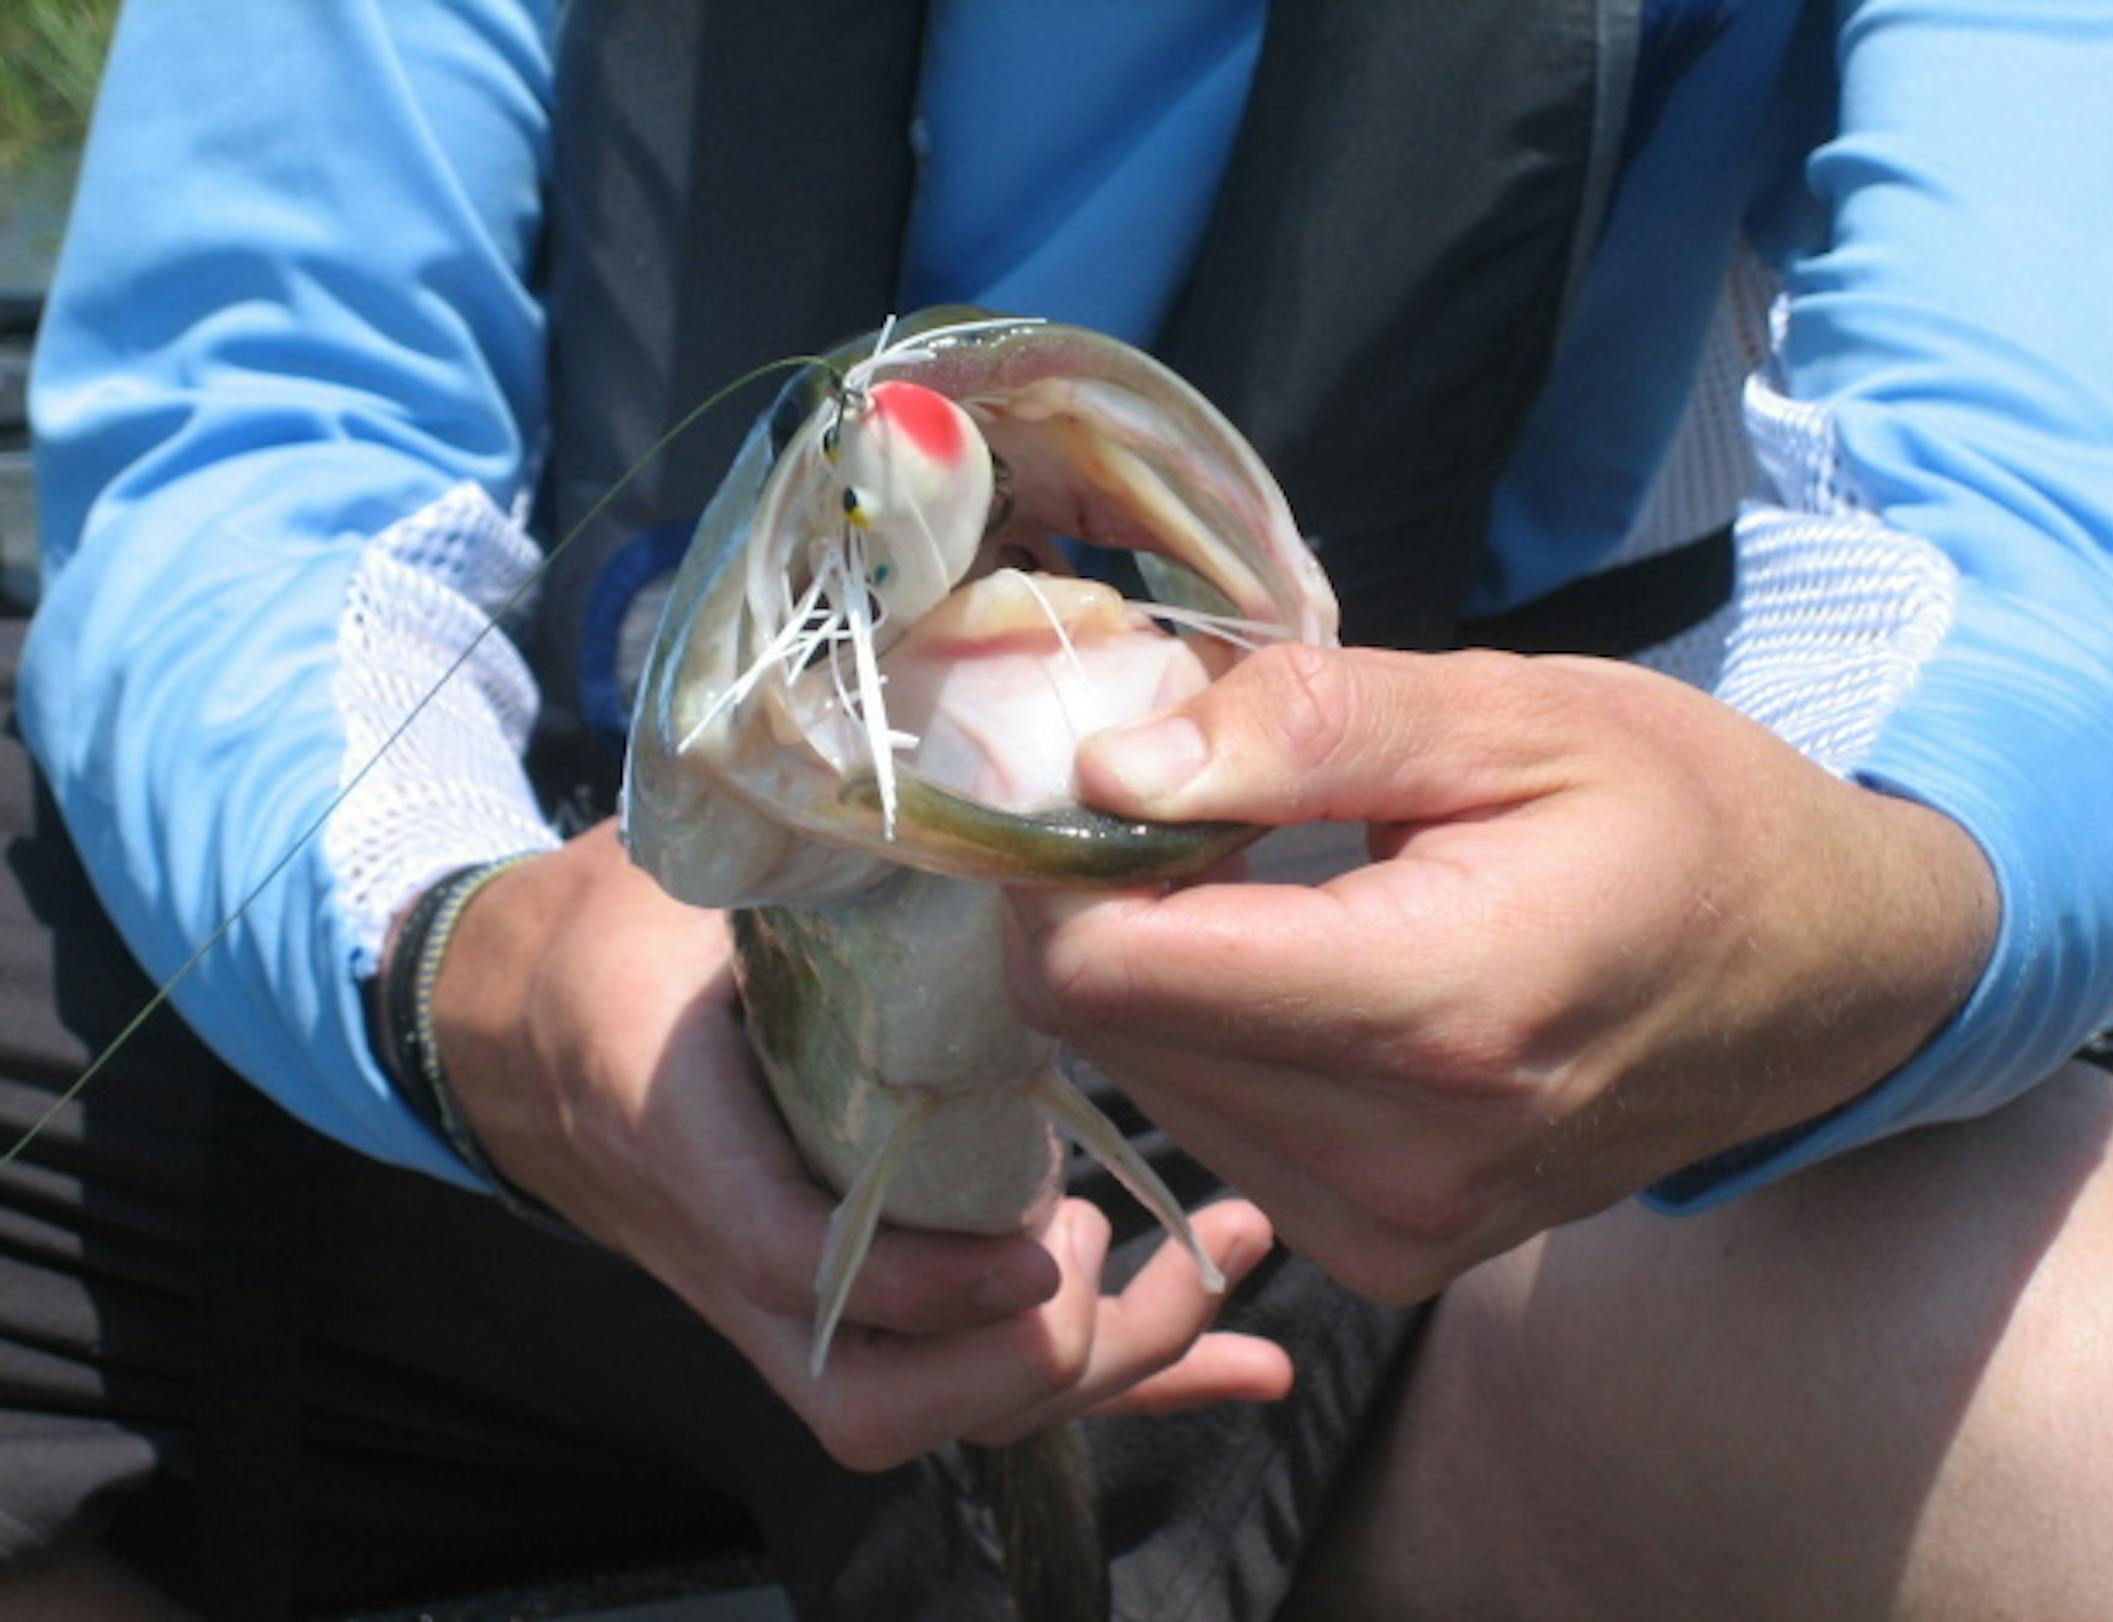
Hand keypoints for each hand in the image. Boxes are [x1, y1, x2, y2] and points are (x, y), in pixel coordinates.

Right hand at [424, 821, 1290, 1469]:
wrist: (515, 1027)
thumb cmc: (619, 938)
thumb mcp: (688, 881)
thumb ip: (809, 865)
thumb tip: (984, 805)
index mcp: (681, 1131)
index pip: (789, 1258)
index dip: (922, 1280)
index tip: (1050, 1240)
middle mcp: (726, 1257)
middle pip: (874, 1399)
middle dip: (1029, 1359)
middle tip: (1125, 1235)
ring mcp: (777, 1305)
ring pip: (927, 1408)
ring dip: (1094, 1369)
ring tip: (1209, 1262)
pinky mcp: (832, 1310)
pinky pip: (960, 1376)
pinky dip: (1107, 1382)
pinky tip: (1230, 1359)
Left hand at [1004, 646, 1998, 1304]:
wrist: (1822, 977)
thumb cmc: (1683, 816)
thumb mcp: (1513, 715)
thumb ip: (1304, 729)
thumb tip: (1106, 764)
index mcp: (1439, 1009)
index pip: (1109, 970)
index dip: (1057, 855)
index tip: (1091, 765)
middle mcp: (1403, 1160)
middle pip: (1108, 1025)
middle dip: (1102, 896)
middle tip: (1187, 792)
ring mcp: (1395, 1231)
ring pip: (1144, 1079)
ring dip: (1159, 964)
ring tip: (1260, 873)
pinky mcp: (1385, 1255)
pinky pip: (1214, 1130)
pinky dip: (1215, 1034)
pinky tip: (1295, 962)